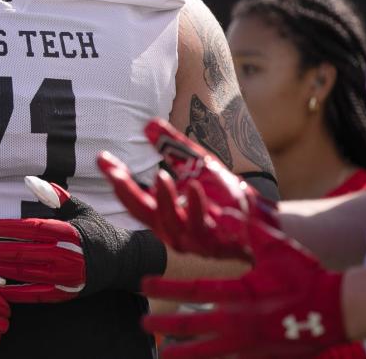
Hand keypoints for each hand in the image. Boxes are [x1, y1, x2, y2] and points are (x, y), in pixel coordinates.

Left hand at [0, 176, 164, 302]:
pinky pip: (36, 294)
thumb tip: (30, 180)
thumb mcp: (78, 208)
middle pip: (24, 252)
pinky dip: (16, 293)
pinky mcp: (66, 293)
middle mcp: (67, 254)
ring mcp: (67, 276)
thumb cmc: (95, 230)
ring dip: (1, 270)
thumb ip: (54, 196)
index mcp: (68, 231)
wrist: (122, 261)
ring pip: (26, 274)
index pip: (30, 228)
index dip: (6, 228)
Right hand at [97, 118, 277, 260]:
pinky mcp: (217, 243)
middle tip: (113, 171)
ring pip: (169, 223)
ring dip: (163, 200)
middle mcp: (173, 230)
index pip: (134, 198)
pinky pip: (202, 226)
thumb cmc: (227, 196)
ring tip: (159, 176)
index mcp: (165, 213)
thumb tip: (148, 123)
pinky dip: (196, 206)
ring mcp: (194, 239)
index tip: (101, 158)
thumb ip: (173, 146)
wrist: (264, 222)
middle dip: (125, 191)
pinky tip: (193, 186)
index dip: (116, 178)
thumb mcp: (197, 165)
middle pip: (141, 213)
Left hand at [141, 216, 345, 358]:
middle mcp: (242, 322)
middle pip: (195, 326)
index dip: (167, 288)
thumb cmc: (304, 276)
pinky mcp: (263, 357)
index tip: (144, 284)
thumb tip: (221, 211)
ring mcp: (252, 345)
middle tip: (144, 323)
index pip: (194, 290)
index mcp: (241, 294)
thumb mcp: (275, 247)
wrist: (337, 310)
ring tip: (165, 356)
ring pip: (210, 352)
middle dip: (167, 325)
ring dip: (185, 353)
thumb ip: (245, 230)